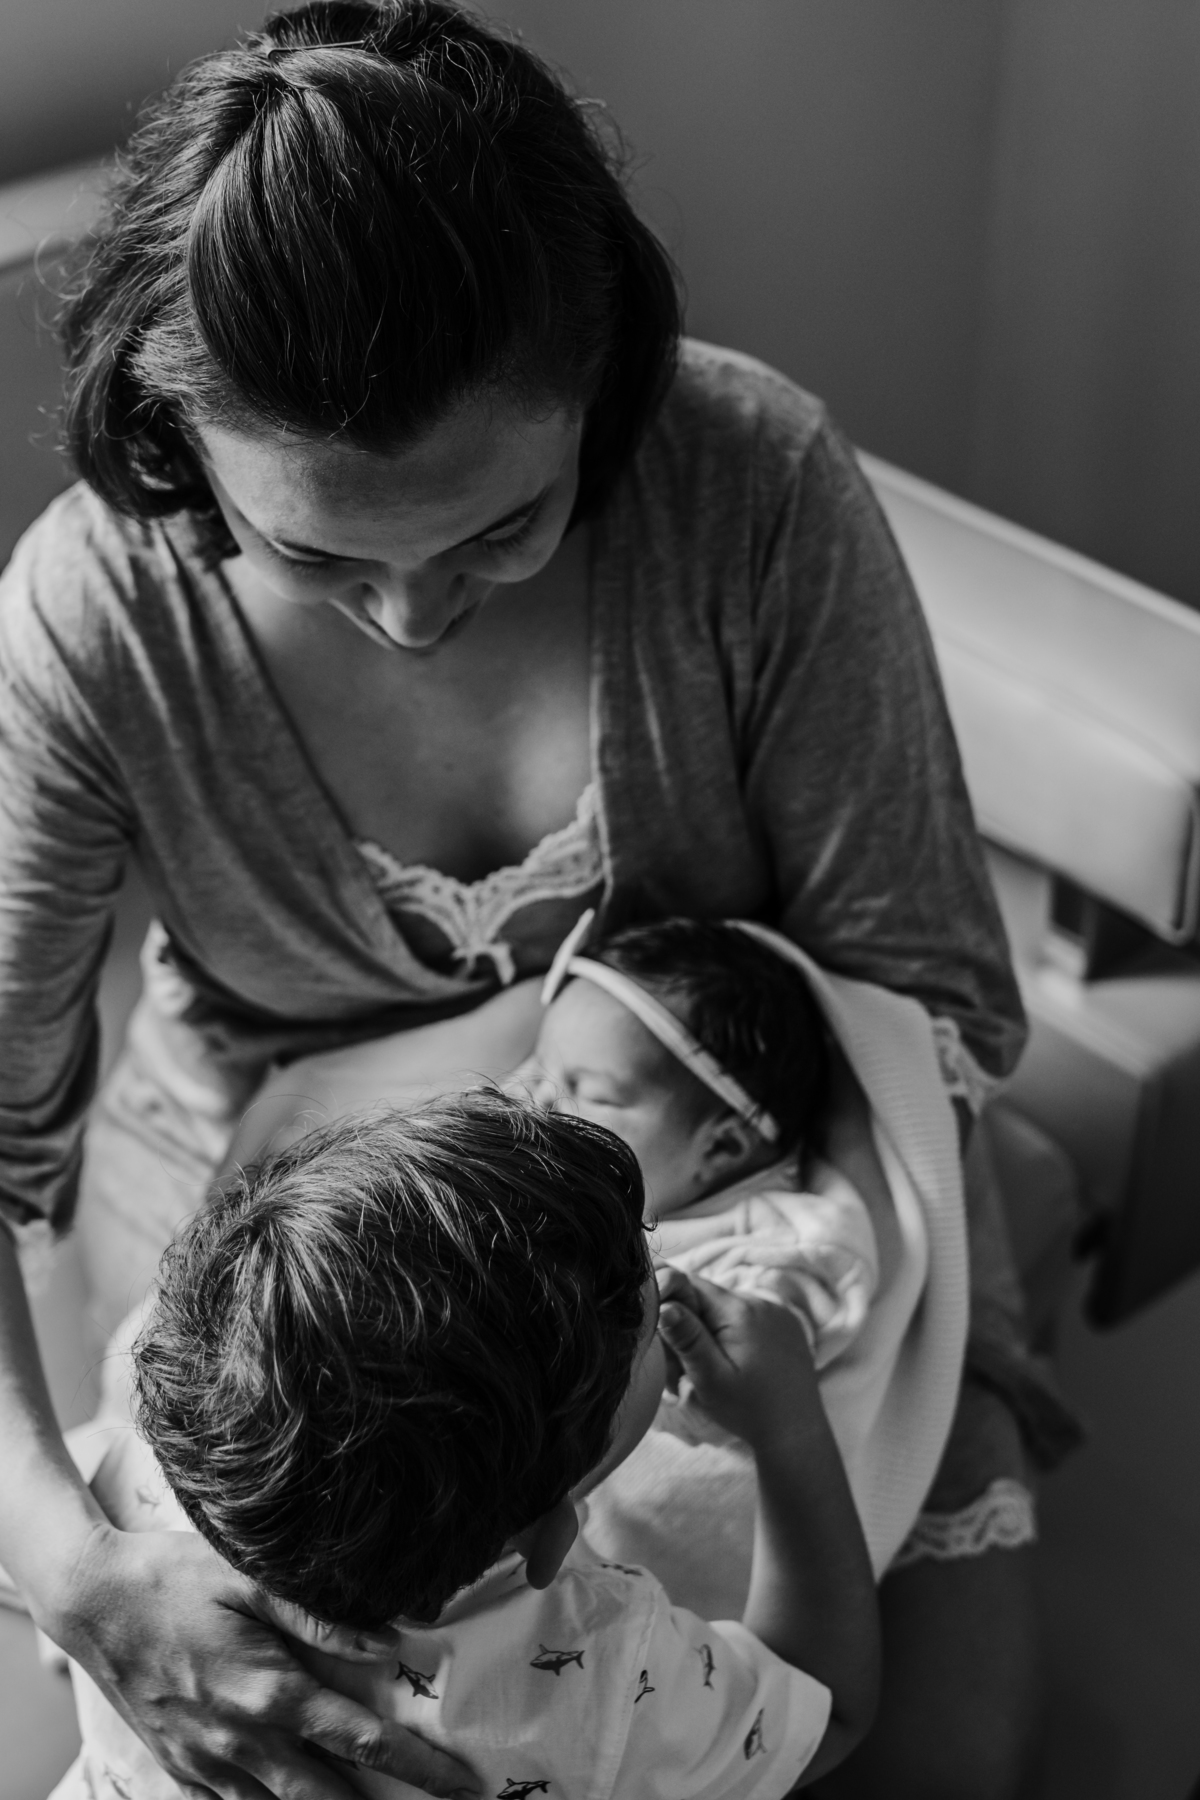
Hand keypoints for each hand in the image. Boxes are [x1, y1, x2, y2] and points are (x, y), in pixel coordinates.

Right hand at [55, 1522, 479, 1799]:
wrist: (92, 1603)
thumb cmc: (173, 1578)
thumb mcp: (249, 1579)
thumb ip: (320, 1614)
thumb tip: (388, 1638)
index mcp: (270, 1694)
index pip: (362, 1742)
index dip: (419, 1768)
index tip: (463, 1785)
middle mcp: (243, 1743)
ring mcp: (208, 1766)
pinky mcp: (182, 1771)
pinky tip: (293, 1798)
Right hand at [655, 1266, 819, 1451]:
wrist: (797, 1434)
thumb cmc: (750, 1411)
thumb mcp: (710, 1379)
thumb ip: (687, 1339)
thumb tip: (664, 1304)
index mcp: (740, 1310)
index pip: (689, 1284)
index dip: (668, 1304)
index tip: (662, 1338)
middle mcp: (761, 1301)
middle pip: (706, 1298)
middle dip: (687, 1327)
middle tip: (680, 1369)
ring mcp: (777, 1312)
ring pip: (724, 1310)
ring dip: (708, 1333)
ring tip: (707, 1372)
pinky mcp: (785, 1325)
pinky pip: (746, 1319)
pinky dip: (730, 1336)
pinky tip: (731, 1365)